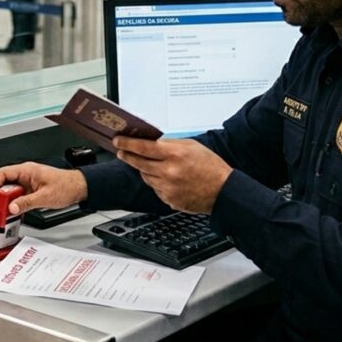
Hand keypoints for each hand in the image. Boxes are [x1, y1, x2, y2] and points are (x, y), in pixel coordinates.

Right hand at [0, 162, 87, 214]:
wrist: (79, 187)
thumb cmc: (66, 186)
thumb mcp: (44, 197)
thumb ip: (26, 203)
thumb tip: (12, 208)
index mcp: (27, 170)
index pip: (3, 173)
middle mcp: (27, 174)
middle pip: (6, 183)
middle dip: (2, 197)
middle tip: (2, 208)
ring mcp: (29, 181)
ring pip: (12, 190)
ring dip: (10, 201)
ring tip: (10, 212)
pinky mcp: (33, 188)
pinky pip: (20, 195)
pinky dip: (17, 203)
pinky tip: (19, 211)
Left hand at [112, 137, 232, 213]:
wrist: (223, 191)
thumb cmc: (210, 167)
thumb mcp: (192, 146)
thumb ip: (170, 144)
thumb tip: (151, 142)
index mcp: (175, 155)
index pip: (143, 147)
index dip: (127, 143)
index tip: (118, 141)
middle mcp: (169, 172)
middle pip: (139, 163)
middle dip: (128, 156)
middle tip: (121, 151)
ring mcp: (168, 188)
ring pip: (145, 176)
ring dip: (144, 169)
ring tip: (152, 164)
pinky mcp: (169, 200)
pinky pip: (155, 188)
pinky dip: (157, 182)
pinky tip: (167, 179)